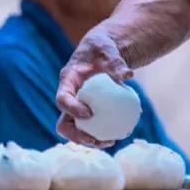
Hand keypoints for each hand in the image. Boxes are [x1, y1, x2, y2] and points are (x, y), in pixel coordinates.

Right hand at [55, 28, 131, 146]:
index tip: (89, 114)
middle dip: (76, 136)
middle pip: (64, 123)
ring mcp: (78, 107)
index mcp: (67, 80)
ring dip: (91, 141)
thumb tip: (127, 75)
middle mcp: (70, 97)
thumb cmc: (103, 47)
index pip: (62, 99)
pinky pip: (94, 127)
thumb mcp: (108, 48)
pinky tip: (123, 133)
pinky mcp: (90, 112)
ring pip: (78, 130)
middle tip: (95, 139)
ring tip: (111, 142)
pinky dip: (105, 132)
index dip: (71, 109)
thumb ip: (115, 61)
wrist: (104, 52)